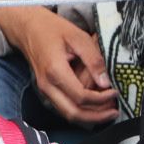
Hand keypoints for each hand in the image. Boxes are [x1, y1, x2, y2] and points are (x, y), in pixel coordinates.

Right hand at [0, 8, 118, 124]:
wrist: (28, 27)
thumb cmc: (52, 29)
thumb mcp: (78, 38)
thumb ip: (93, 60)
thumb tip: (105, 82)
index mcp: (54, 71)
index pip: (81, 97)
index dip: (101, 99)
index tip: (115, 92)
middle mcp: (47, 85)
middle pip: (73, 113)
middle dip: (97, 116)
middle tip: (114, 110)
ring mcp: (44, 89)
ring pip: (68, 114)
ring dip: (89, 116)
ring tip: (107, 110)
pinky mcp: (46, 89)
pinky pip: (63, 107)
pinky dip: (80, 111)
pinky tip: (93, 105)